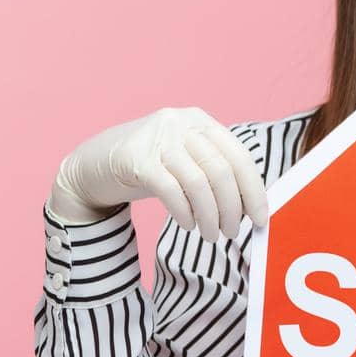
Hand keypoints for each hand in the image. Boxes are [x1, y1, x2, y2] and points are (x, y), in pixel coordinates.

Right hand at [48, 107, 268, 240]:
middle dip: (233, 208)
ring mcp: (157, 137)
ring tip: (211, 235)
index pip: (239, 157)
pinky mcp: (135, 158)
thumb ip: (215, 174)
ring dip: (210, 216)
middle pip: (221, 171)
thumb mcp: (187, 162)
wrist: (94, 164)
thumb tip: (252, 207)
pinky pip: (171, 190)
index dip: (254, 190)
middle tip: (233, 232)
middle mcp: (181, 123)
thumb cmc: (150, 167)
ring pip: (198, 183)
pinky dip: (184, 212)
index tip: (261, 218)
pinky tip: (188, 225)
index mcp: (201, 121)